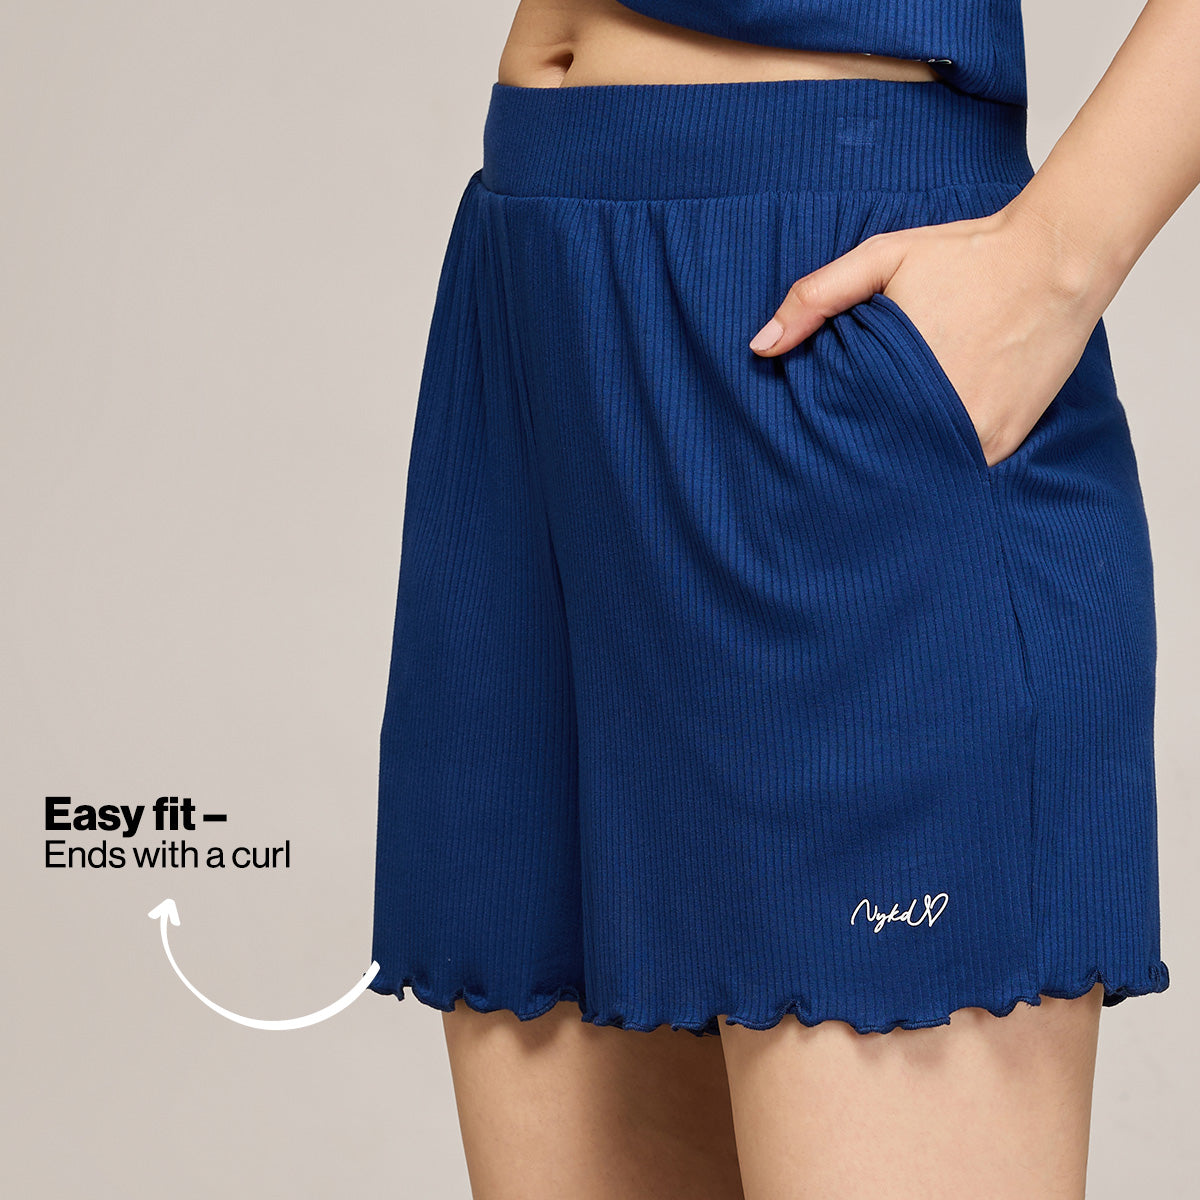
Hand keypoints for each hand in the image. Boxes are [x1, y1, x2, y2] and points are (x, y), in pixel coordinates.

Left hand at [748, 207, 1106, 467]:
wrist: (1059, 258)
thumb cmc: (967, 255)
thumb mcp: (882, 258)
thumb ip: (816, 298)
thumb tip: (761, 346)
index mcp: (895, 379)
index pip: (838, 429)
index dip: (823, 432)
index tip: (810, 435)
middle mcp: (937, 418)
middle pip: (876, 455)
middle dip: (857, 450)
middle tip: (837, 452)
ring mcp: (974, 437)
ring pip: (916, 467)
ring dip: (897, 459)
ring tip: (878, 445)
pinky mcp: (1001, 444)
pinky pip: (956, 466)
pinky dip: (937, 457)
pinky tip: (921, 441)